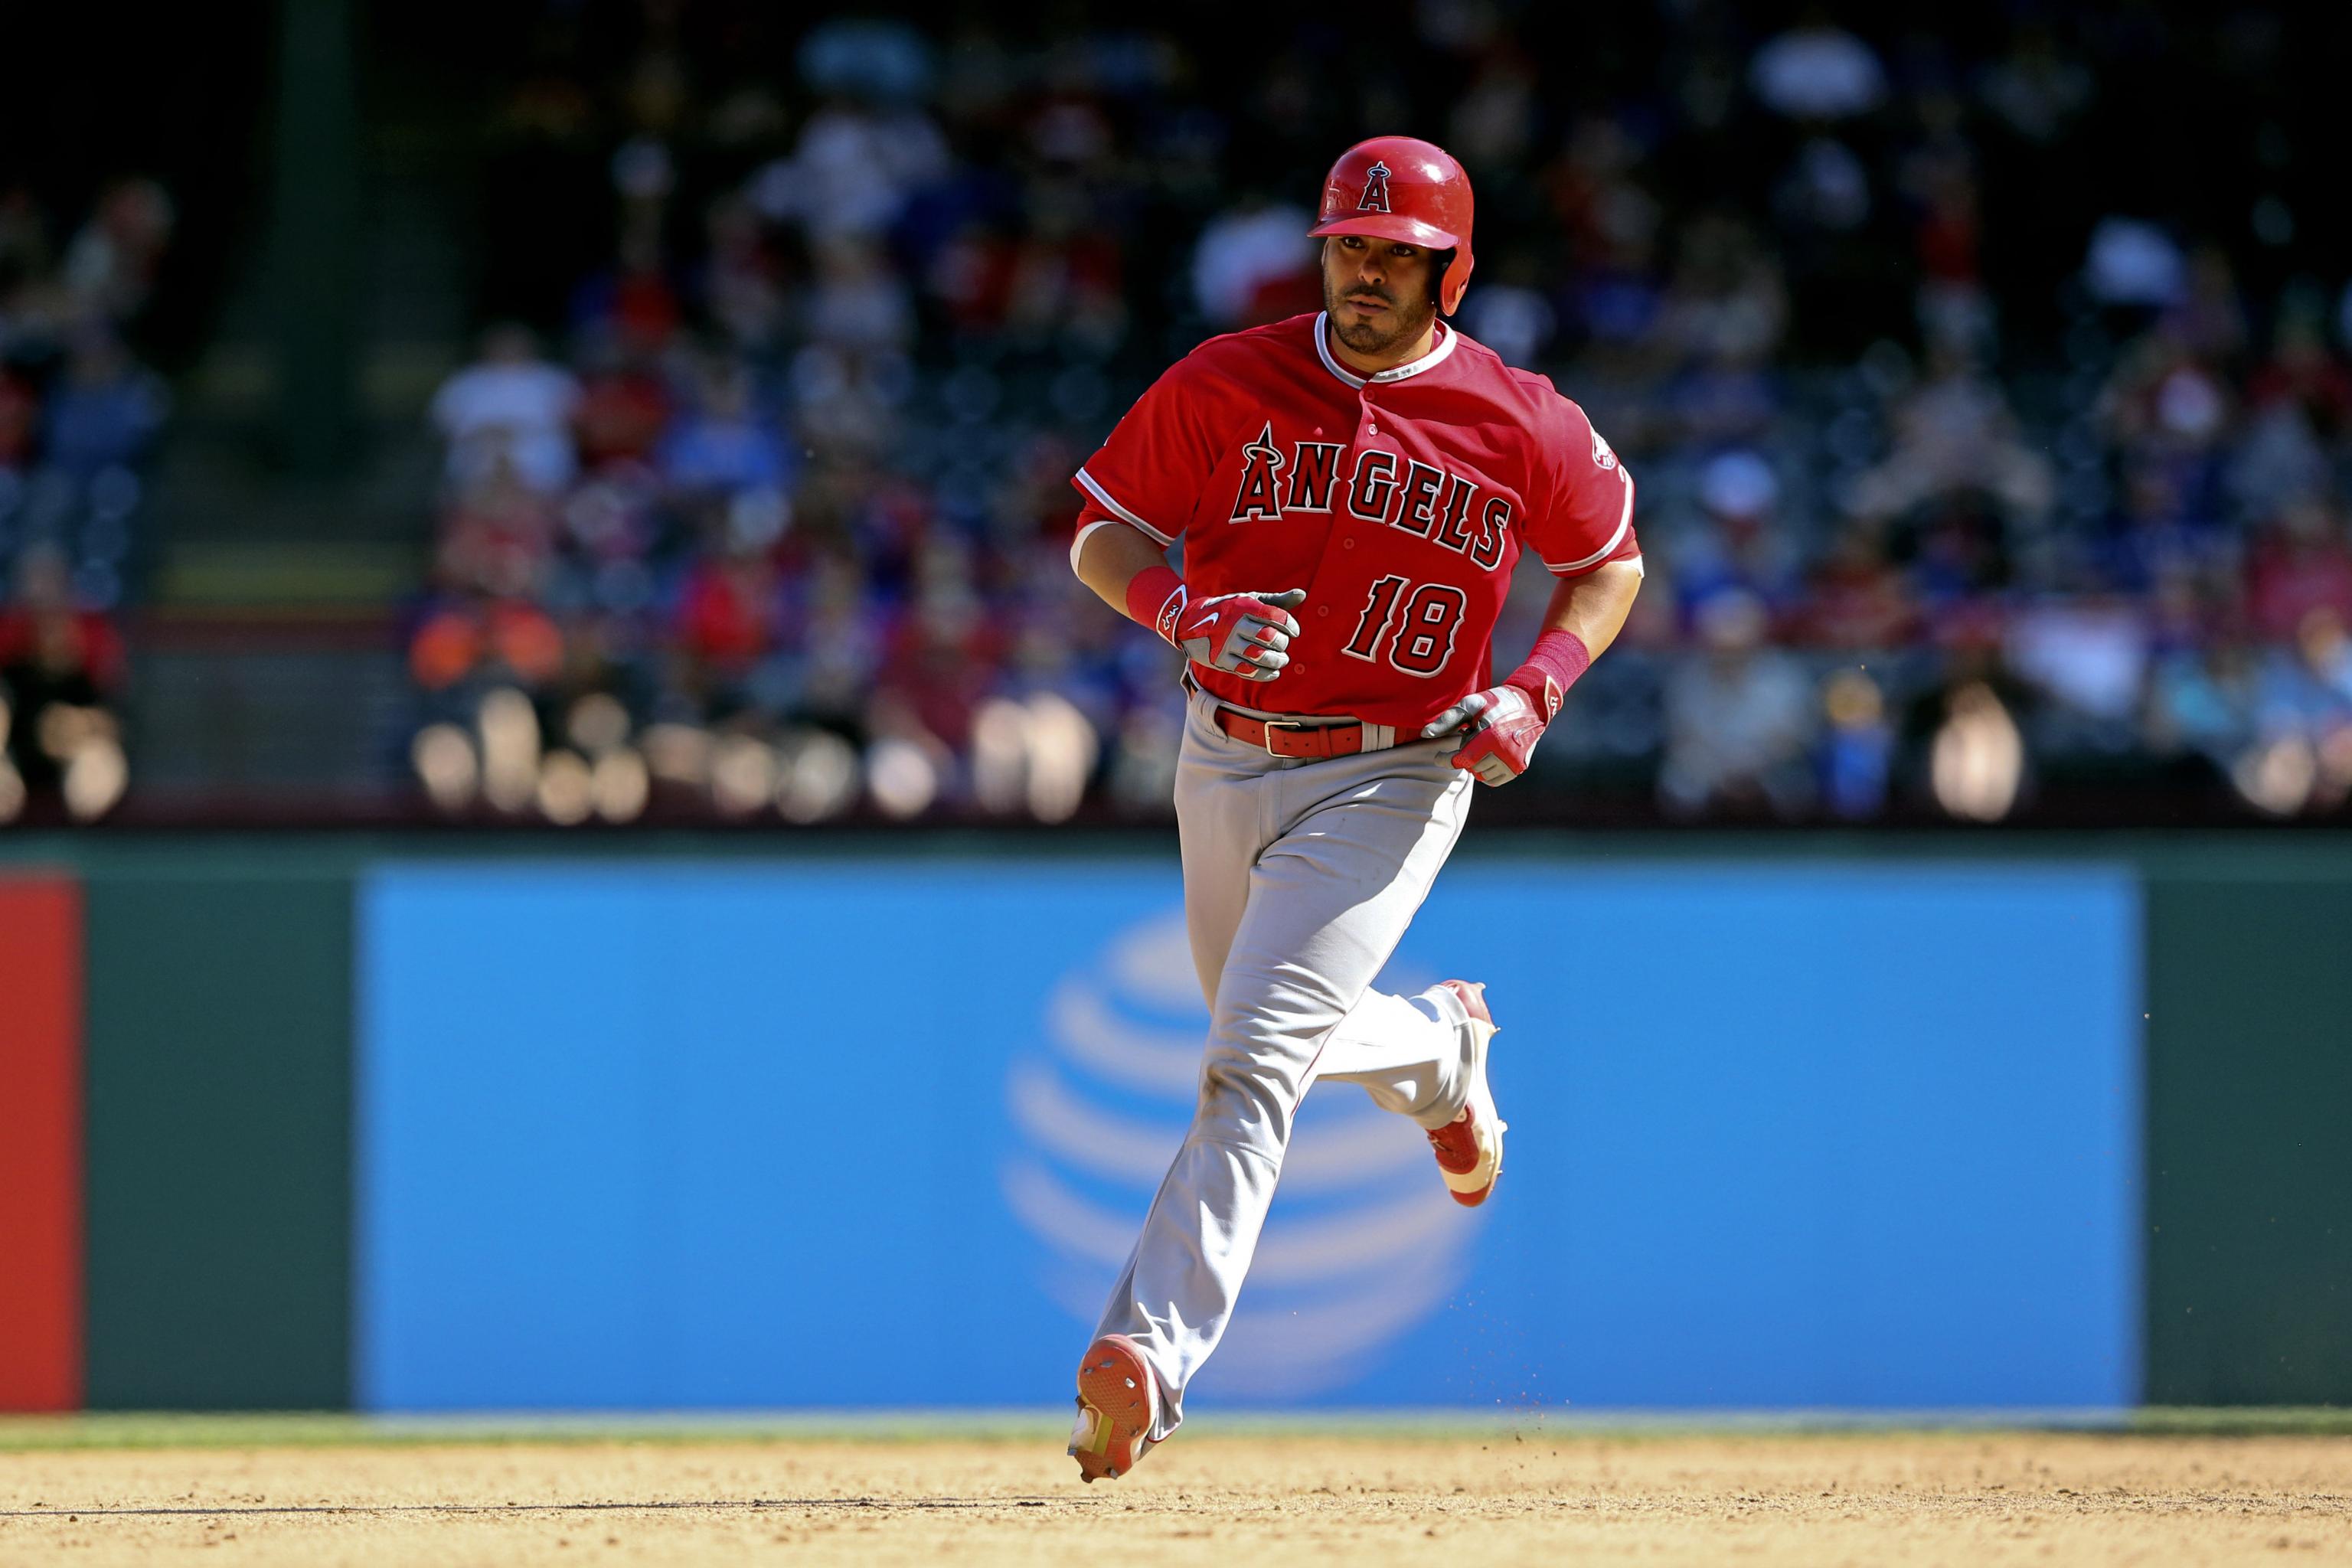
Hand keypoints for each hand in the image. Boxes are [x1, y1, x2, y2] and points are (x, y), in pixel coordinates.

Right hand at [1174, 589, 1305, 681]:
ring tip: (1282, 660)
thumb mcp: (1249, 600)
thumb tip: (1302, 594)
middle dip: (1283, 643)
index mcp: (1244, 606)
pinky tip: (1273, 672)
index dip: (1290, 625)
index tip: (1294, 631)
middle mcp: (1235, 624)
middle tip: (1283, 645)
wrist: (1190, 622)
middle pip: (1269, 636)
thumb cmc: (1229, 609)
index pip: (1275, 616)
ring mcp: (1227, 643)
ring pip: (1260, 656)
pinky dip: (1265, 674)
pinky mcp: (1221, 660)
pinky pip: (1247, 671)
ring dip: (1277, 661)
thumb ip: (1276, 601)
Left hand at [1420, 682, 1547, 785]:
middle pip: (1470, 768)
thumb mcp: (1470, 705)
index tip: (1438, 756)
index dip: (1446, 760)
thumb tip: (1425, 734)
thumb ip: (1448, 720)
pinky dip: (1486, 772)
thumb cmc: (1497, 701)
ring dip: (1475, 764)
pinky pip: (1494, 780)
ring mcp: (1514, 762)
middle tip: (1469, 738)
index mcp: (1492, 738)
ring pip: (1481, 775)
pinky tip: (1486, 757)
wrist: (1531, 703)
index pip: (1462, 760)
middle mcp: (1505, 754)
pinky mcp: (1520, 767)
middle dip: (1464, 756)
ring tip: (1480, 745)